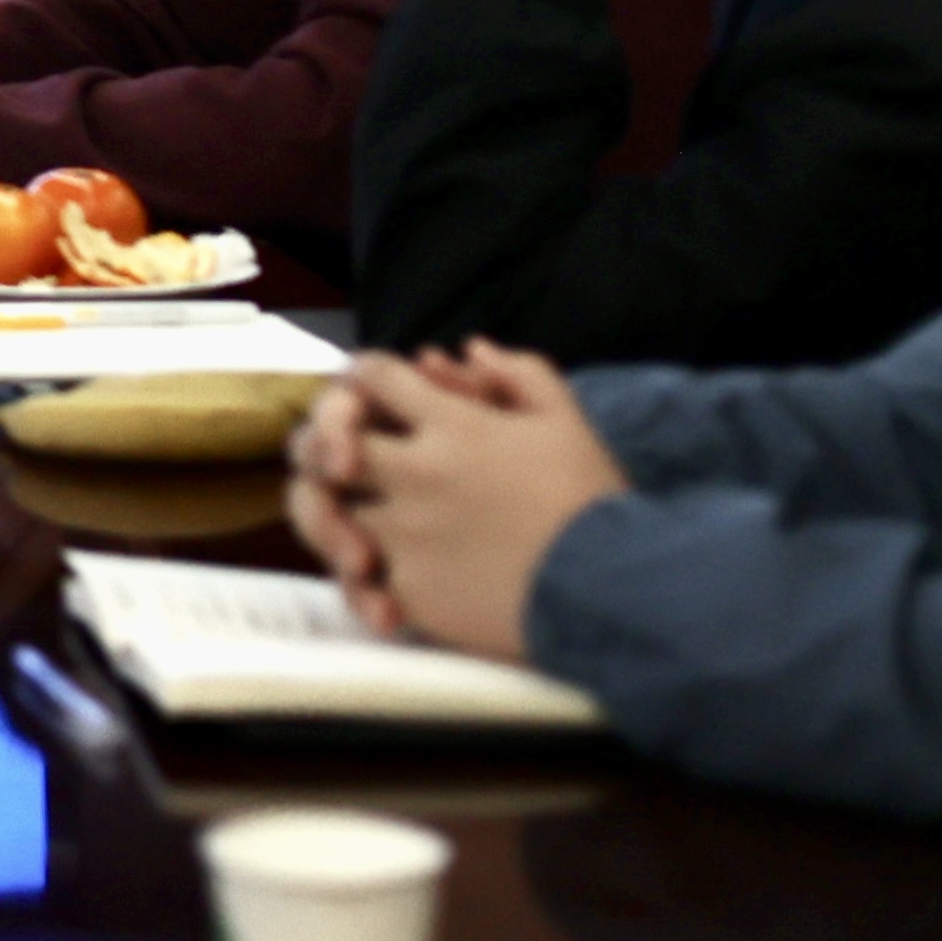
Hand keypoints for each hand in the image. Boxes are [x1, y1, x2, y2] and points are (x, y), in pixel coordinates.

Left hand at [303, 342, 620, 660]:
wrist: (618, 591)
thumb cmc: (596, 502)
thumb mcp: (567, 421)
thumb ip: (519, 374)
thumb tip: (470, 349)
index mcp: (451, 425)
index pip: (370, 376)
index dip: (362, 380)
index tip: (371, 399)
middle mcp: (415, 473)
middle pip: (323, 444)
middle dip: (326, 446)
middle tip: (342, 463)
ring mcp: (407, 534)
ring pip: (329, 513)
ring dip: (337, 517)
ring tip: (358, 529)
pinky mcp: (411, 591)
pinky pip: (361, 580)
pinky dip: (368, 581)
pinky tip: (384, 586)